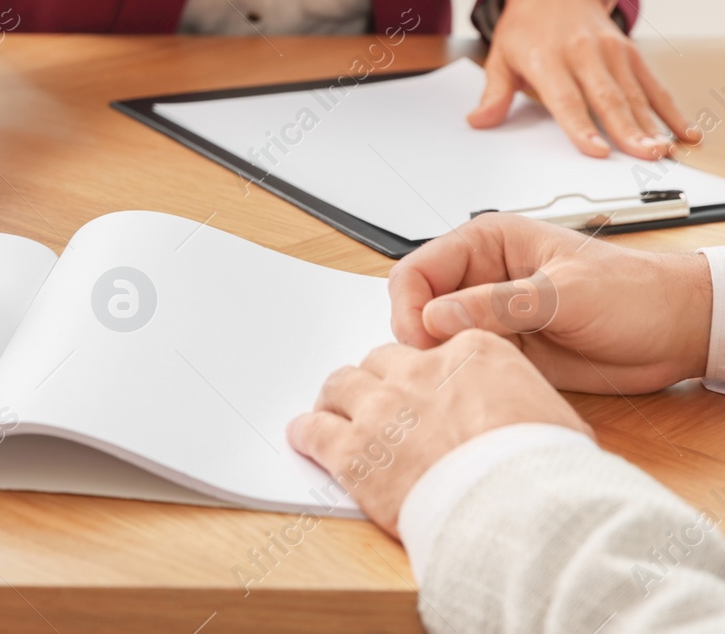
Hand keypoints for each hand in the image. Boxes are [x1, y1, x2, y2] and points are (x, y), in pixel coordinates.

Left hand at [287, 331, 591, 533]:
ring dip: (336, 399)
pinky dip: (307, 432)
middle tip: (374, 402)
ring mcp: (380, 409)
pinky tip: (304, 437)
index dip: (425, 372)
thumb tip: (527, 418)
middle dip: (376, 381)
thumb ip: (523, 403)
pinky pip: (315, 431)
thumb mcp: (554, 419)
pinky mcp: (354, 451)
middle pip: (381, 362)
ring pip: (340, 385)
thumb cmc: (547, 471)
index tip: (423, 387)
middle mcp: (419, 372)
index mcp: (472, 354)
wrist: (519, 509)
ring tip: (330, 411)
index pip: (433, 348)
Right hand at [390, 212, 712, 393]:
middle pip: (418, 307)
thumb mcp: (565, 293)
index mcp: (488, 244)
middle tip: (437, 368)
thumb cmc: (634, 294)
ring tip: (459, 380)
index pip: (418, 270)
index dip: (409, 306)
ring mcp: (491, 315)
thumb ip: (498, 304)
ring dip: (439, 361)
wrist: (679, 332)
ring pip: (435, 339)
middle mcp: (481, 277)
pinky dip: (461, 378)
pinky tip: (475, 388)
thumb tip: (435, 317)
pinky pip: (464, 363)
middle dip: (419, 338)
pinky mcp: (506, 349)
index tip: (419, 341)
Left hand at [469, 0, 697, 159]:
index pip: (566, 99)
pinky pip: (652, 84)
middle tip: (646, 155)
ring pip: (634, 93)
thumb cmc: (526, 27)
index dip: (581, 127)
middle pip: (607, 98)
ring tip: (663, 150)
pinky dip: (670, 108)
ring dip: (652, 124)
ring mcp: (610, 51)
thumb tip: (478, 122)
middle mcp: (582, 54)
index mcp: (547, 58)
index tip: (596, 152)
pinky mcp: (629, 51)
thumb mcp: (500, 56)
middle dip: (628, 130)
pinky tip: (683, 130)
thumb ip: (493, 93)